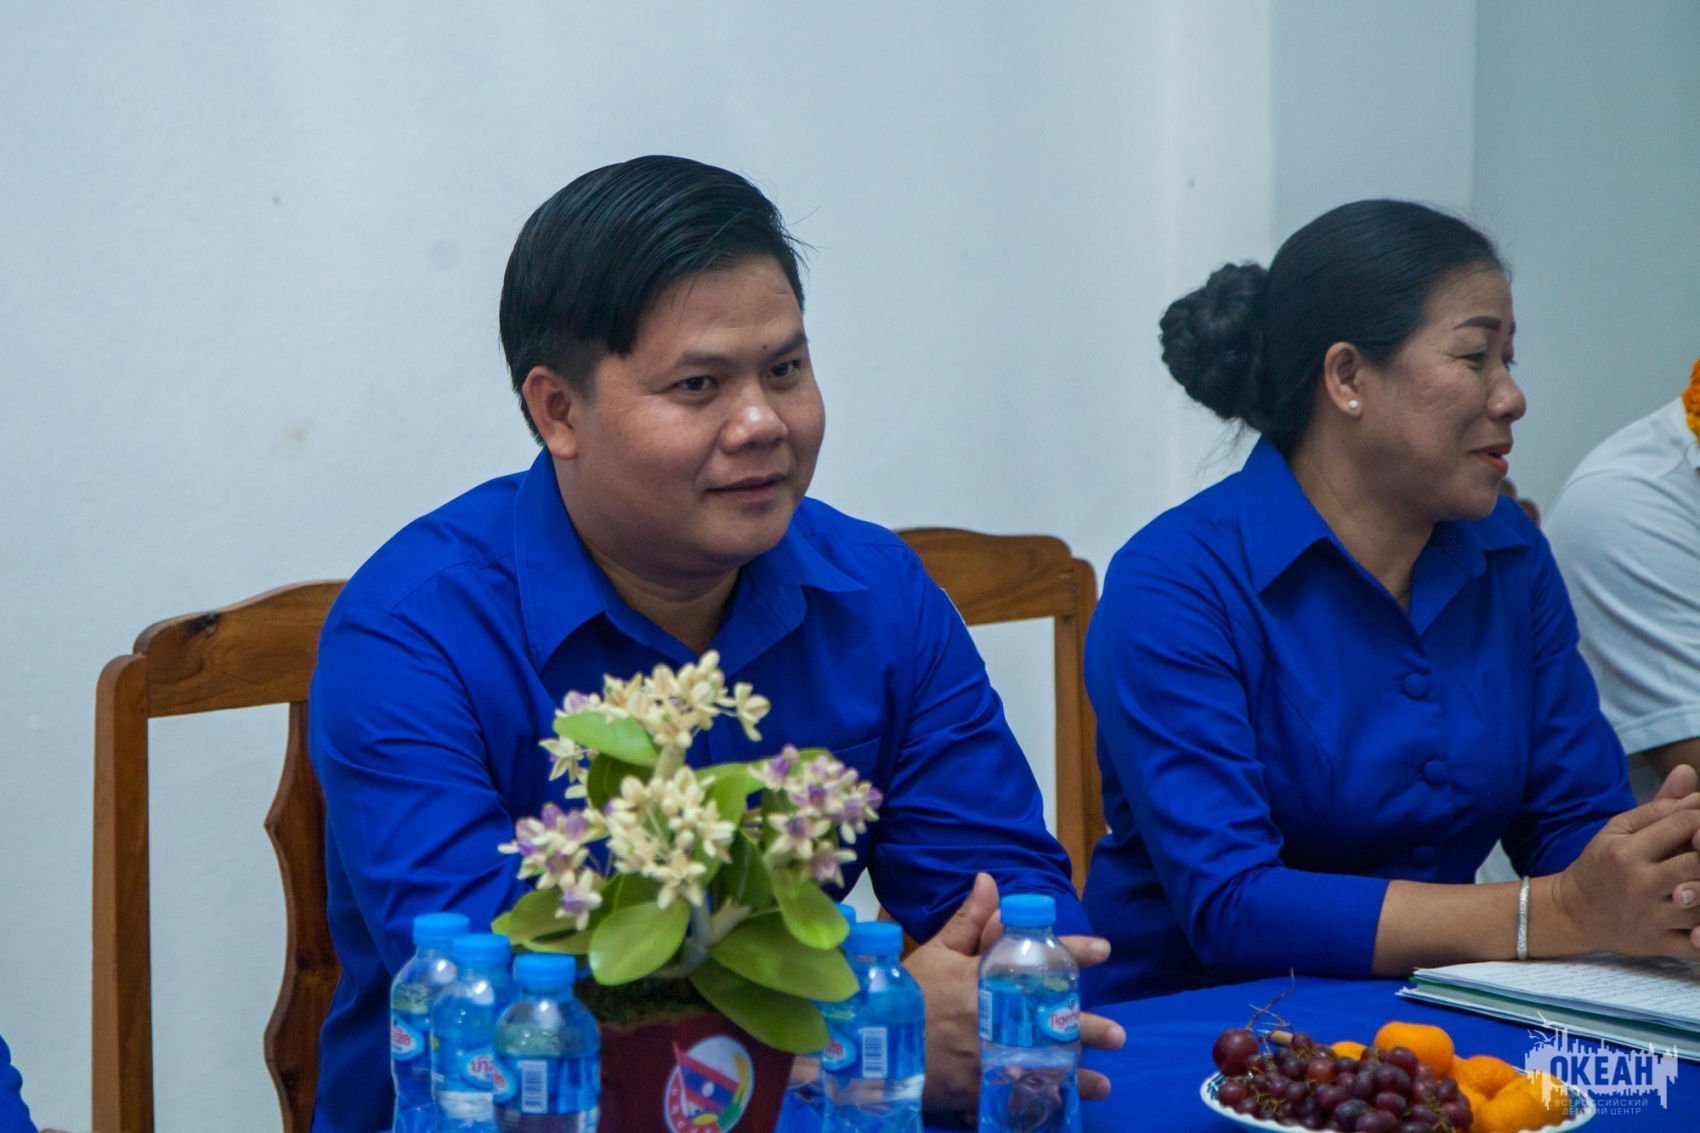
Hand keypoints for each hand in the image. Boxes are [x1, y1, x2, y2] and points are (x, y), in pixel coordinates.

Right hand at [902, 872, 1124, 1118]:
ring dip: (1076, 1078)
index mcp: (983, 980)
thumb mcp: (934, 953)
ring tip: (1104, 1083)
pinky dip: (1038, 1106)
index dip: (1072, 951)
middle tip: (1117, 1034)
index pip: (1035, 959)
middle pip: (1048, 1024)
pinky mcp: (975, 1093)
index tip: (1103, 949)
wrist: (870, 1047)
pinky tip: (1059, 1108)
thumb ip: (968, 922)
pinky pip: (1014, 1101)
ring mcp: (985, 1060)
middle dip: (1087, 1029)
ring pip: (1040, 1069)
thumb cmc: (906, 996)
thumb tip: (990, 881)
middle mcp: (992, 1021)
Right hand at [1549, 780, 1699, 957]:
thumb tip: (1692, 775)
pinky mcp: (1657, 944)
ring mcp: (1650, 917)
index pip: (1683, 824)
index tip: (1699, 821)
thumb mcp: (1619, 830)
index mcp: (1626, 852)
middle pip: (1696, 865)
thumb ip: (1659, 807)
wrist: (1573, 912)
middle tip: (1698, 853)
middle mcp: (1638, 884)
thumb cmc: (1603, 865)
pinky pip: (1694, 947)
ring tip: (1697, 879)